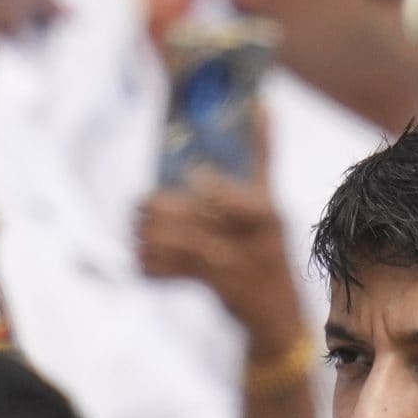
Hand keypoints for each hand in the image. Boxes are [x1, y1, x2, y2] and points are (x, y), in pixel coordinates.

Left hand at [135, 150, 305, 358]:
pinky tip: (141, 260)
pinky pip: (175, 274)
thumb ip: (264, 155)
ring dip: (152, 237)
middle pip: (194, 216)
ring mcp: (235, 266)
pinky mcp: (217, 289)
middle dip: (160, 210)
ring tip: (136, 231)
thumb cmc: (271, 247)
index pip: (223, 193)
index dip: (204, 185)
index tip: (190, 178)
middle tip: (139, 205)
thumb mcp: (273, 202)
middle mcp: (251, 238)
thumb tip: (262, 104)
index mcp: (265, 211)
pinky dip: (154, 267)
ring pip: (181, 245)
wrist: (280, 314)